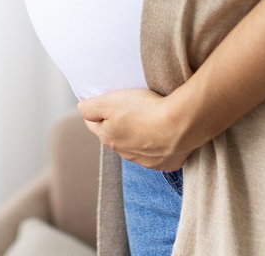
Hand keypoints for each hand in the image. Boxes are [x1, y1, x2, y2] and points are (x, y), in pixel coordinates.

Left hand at [77, 87, 197, 170]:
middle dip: (117, 123)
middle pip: (115, 136)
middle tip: (130, 107)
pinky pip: (158, 154)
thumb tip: (82, 109)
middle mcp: (125, 153)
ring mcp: (146, 161)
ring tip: (149, 118)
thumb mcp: (109, 101)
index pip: (93, 124)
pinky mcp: (166, 163)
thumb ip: (90, 107)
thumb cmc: (144, 109)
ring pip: (136, 146)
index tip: (105, 101)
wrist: (181, 124)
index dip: (96, 111)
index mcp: (108, 138)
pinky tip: (165, 132)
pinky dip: (158, 144)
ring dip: (138, 135)